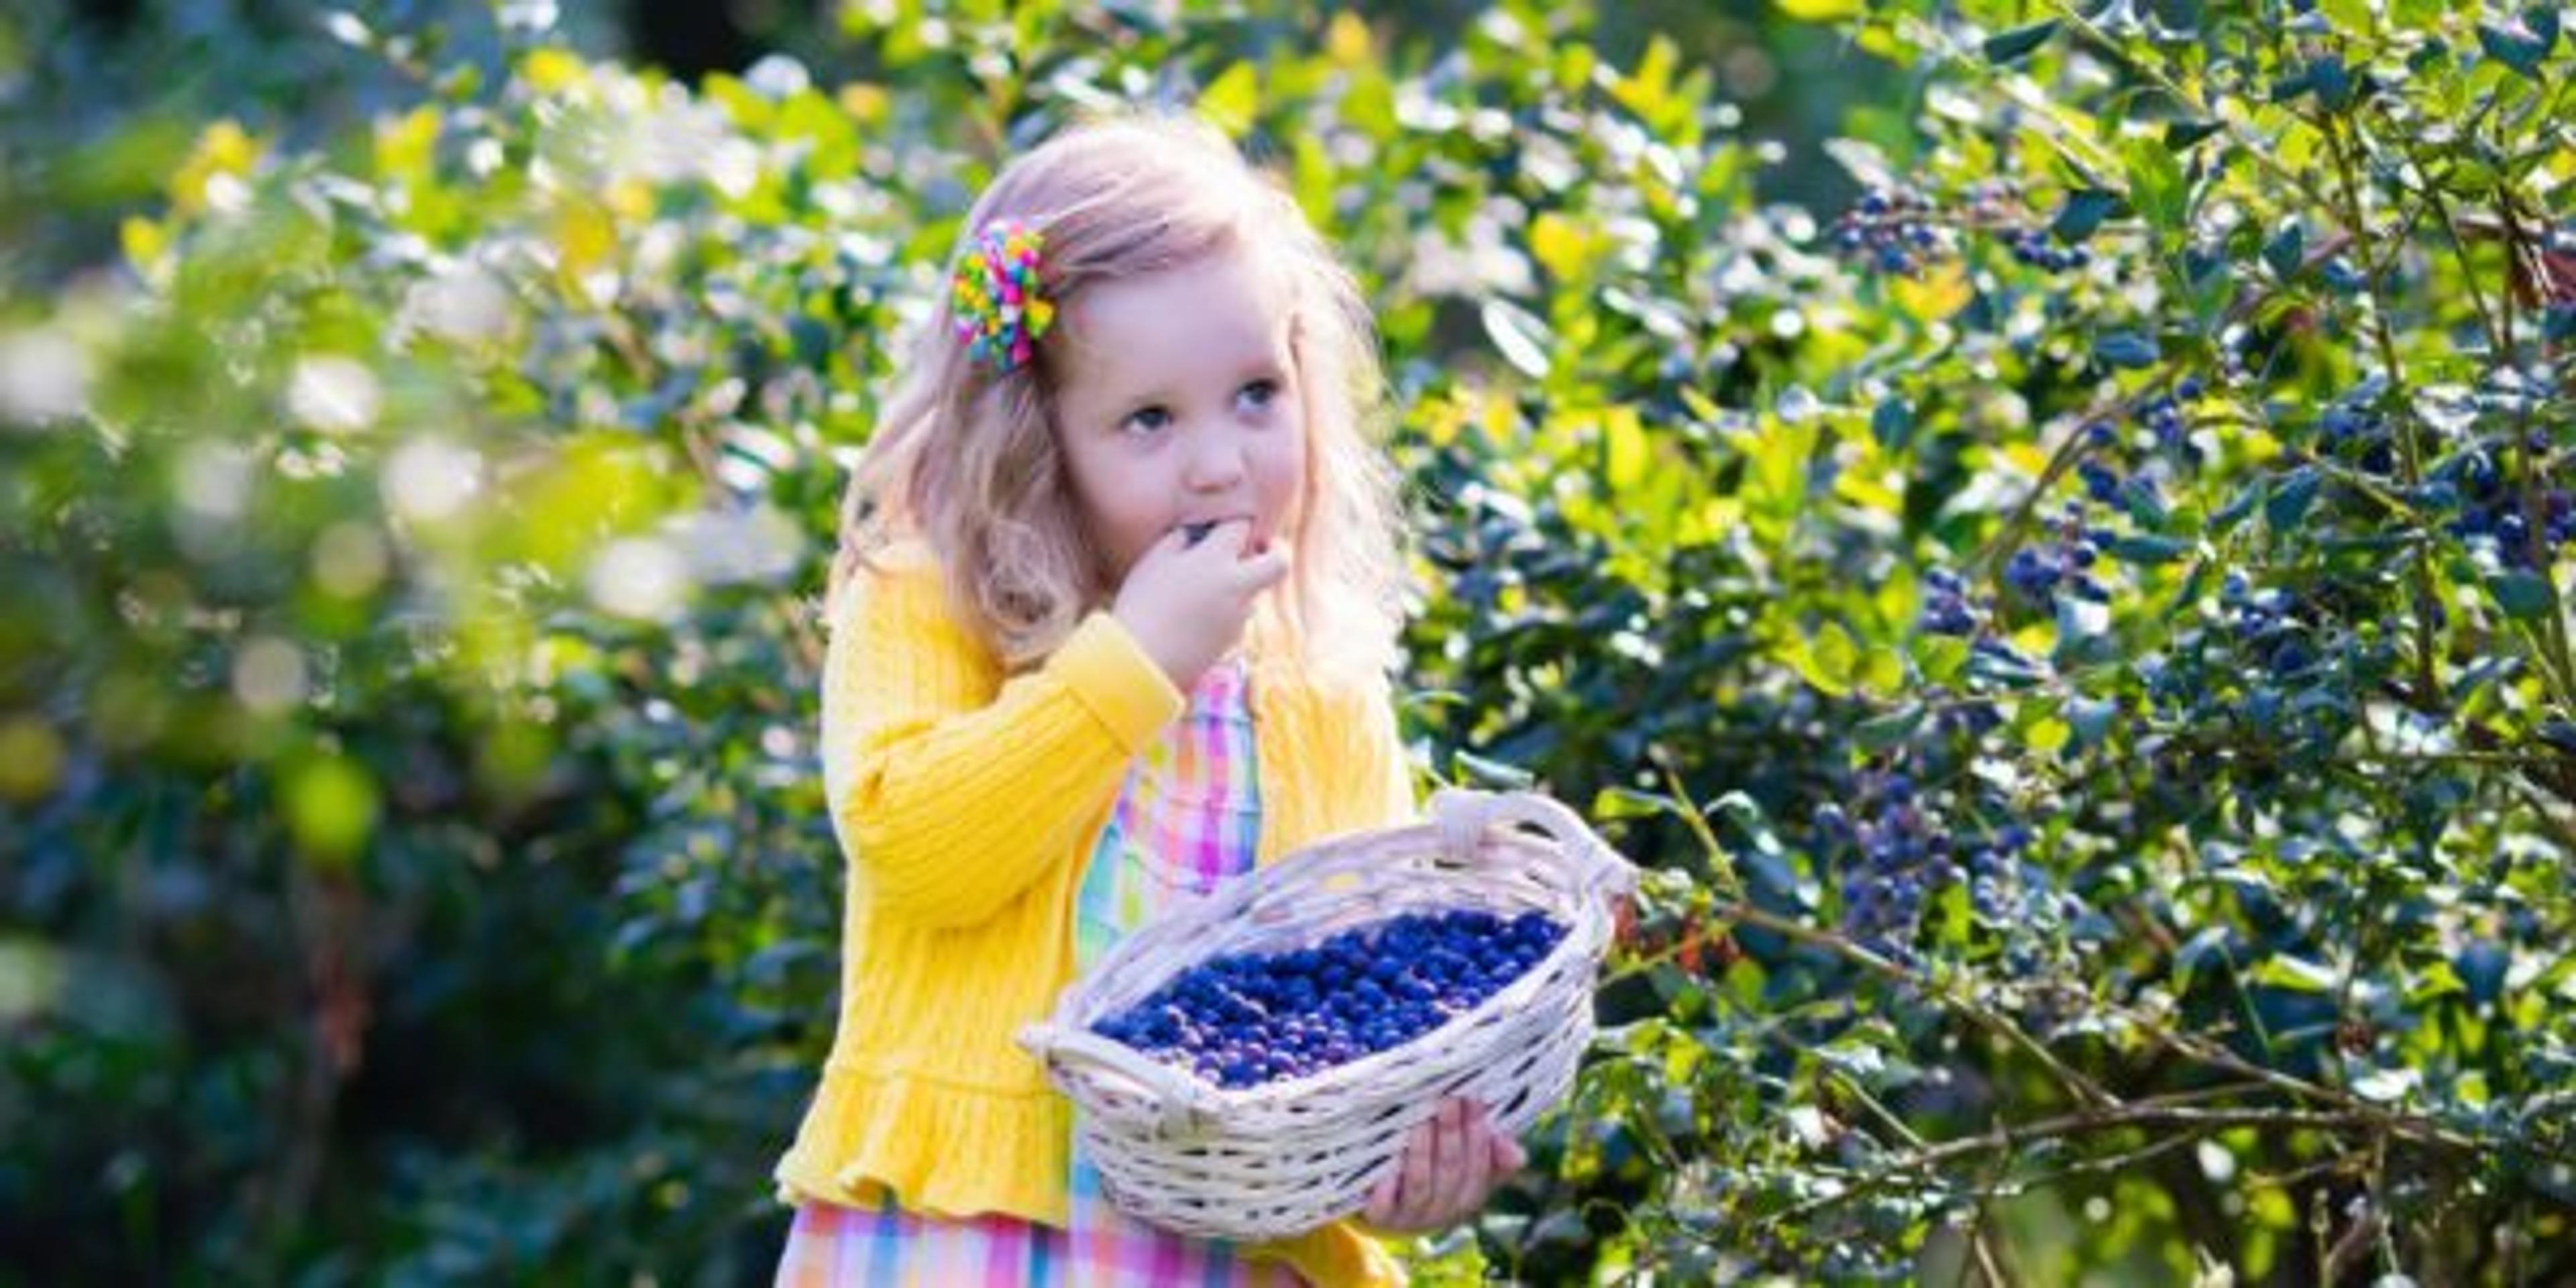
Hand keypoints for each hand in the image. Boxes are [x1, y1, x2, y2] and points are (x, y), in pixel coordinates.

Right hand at [1111, 519, 1288, 688]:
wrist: (1143, 662)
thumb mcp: (1153, 561)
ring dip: (1239, 585)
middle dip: (1274, 552)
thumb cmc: (1141, 604)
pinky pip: (1238, 616)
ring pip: (1255, 592)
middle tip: (1255, 551)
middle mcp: (1236, 586)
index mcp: (1215, 559)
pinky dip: (1225, 611)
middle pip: (1280, 563)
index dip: (1233, 524)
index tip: (1221, 529)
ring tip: (1200, 591)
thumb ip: (1179, 539)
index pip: (1242, 526)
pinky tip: (1193, 618)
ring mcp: (1238, 616)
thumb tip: (1195, 533)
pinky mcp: (1233, 639)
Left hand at [1362, 1098, 1526, 1234]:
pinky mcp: (1381, 1219)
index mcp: (1468, 1197)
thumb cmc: (1432, 1173)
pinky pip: (1384, 1208)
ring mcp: (1410, 1216)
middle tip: (1448, 1101)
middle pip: (1451, 1172)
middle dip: (1451, 1134)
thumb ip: (1492, 1154)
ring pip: (1421, 1185)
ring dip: (1422, 1153)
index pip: (1480, 1167)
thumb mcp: (1465, 1165)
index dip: (1479, 1135)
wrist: (1388, 1210)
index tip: (1474, 1100)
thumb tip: (1518, 1154)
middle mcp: (1443, 1211)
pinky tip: (1386, 1171)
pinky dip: (1386, 1190)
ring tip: (1420, 1123)